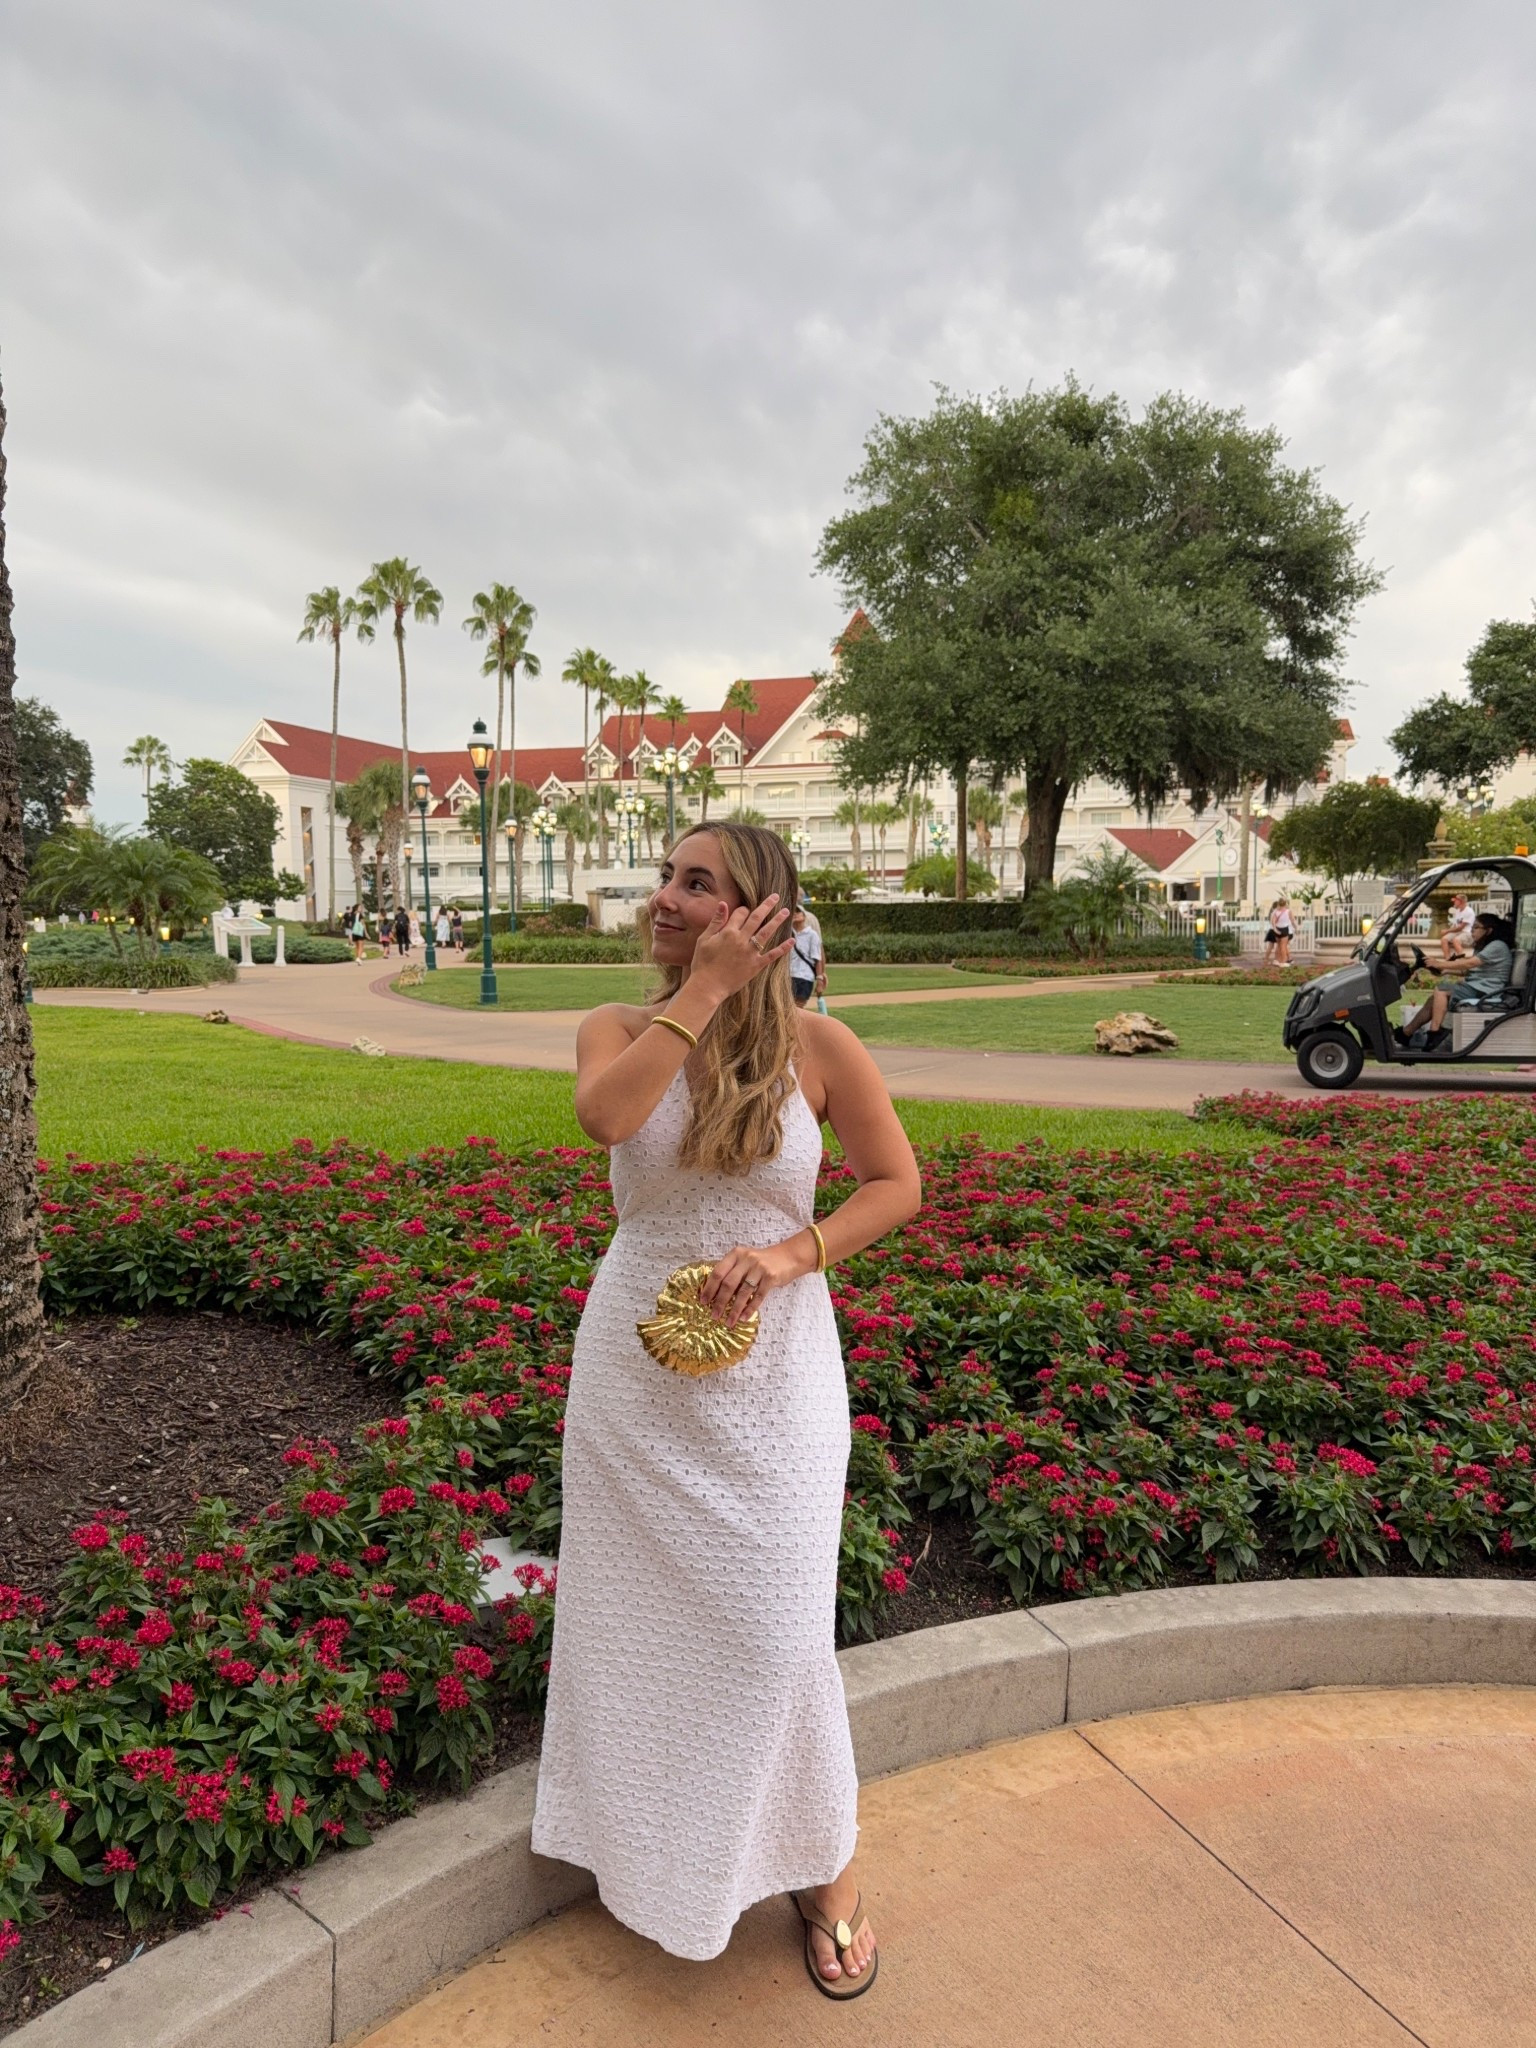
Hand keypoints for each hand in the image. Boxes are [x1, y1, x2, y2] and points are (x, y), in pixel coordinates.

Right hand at [689, 894, 793, 1000]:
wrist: (707, 987)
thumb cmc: (702, 963)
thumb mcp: (704, 939)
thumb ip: (716, 921)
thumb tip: (723, 904)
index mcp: (728, 932)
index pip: (740, 913)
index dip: (744, 909)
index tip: (746, 909)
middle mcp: (741, 940)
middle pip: (757, 918)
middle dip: (767, 905)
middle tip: (776, 896)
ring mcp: (750, 953)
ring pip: (766, 933)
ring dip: (777, 921)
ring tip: (786, 911)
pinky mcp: (756, 965)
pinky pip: (772, 955)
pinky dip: (783, 948)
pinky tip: (792, 940)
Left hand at [699, 1236, 814, 1326]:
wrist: (788, 1257)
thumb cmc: (762, 1262)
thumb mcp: (745, 1261)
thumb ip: (732, 1272)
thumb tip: (714, 1294)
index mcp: (736, 1254)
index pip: (718, 1272)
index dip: (709, 1288)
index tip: (703, 1301)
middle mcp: (747, 1259)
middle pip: (729, 1284)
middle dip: (720, 1302)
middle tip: (714, 1316)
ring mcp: (760, 1268)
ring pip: (743, 1292)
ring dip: (734, 1309)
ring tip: (728, 1322)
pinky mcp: (771, 1277)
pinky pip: (758, 1296)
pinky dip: (750, 1309)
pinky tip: (743, 1318)